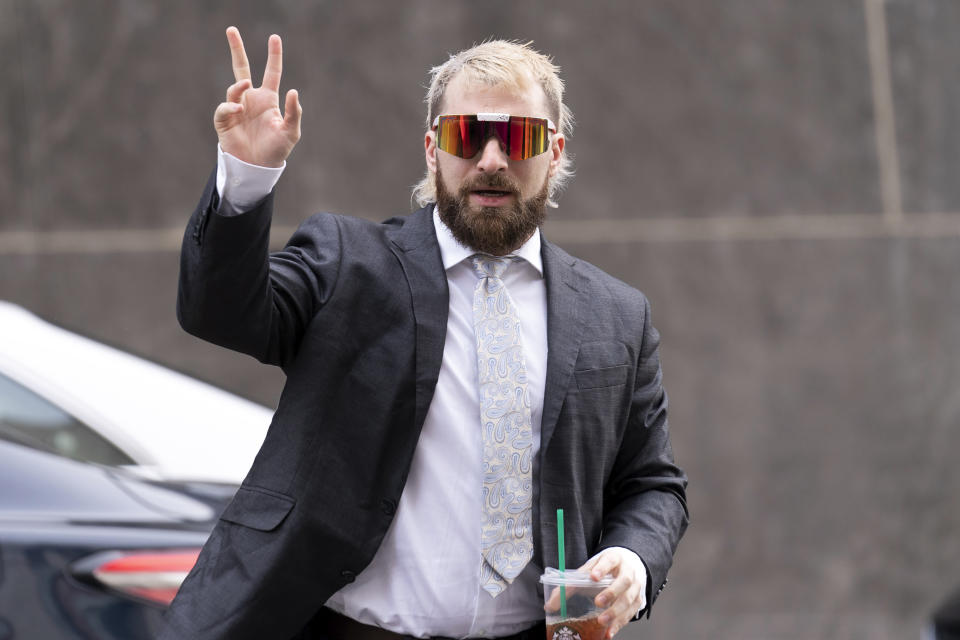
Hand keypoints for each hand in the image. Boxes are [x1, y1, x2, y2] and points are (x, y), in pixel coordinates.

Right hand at [214, 27, 301, 166]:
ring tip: (245, 84)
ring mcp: (237, 108)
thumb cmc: (276, 150)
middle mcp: (251, 99)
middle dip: (237, 49)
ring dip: (239, 84)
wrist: (258, 168)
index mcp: (268, 99)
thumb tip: (293, 91)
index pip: (272, 72)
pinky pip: (224, 108)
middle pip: (242, 68)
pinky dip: (230, 105)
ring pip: (234, 87)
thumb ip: (293, 113)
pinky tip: (238, 109)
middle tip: (231, 30)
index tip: (274, 37)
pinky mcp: (225, 120)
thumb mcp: (291, 132)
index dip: (273, 56)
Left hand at [581, 548, 647, 638]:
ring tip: (602, 621)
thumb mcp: (591, 568)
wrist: (628, 566)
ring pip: (629, 599)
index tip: (593, 577)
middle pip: (624, 581)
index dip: (602, 568)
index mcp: (615, 558)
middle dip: (611, 592)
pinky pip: (630, 613)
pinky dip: (619, 624)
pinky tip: (609, 632)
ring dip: (615, 612)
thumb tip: (552, 605)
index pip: (610, 560)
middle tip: (598, 602)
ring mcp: (635, 586)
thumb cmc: (606, 569)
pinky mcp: (638, 601)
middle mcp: (628, 571)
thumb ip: (572, 583)